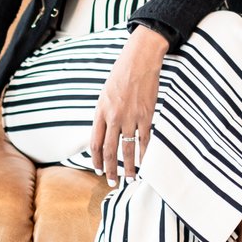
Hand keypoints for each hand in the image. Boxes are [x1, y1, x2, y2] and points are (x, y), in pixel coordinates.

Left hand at [90, 26, 168, 182]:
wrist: (140, 59)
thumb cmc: (122, 74)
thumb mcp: (105, 94)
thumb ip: (104, 114)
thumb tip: (104, 132)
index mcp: (100, 111)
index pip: (95, 142)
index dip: (96, 159)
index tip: (99, 170)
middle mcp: (113, 116)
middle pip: (109, 150)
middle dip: (110, 169)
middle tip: (112, 182)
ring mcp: (130, 117)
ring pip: (127, 148)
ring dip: (128, 166)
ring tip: (129, 179)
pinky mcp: (146, 115)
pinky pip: (144, 139)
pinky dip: (144, 154)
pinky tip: (144, 163)